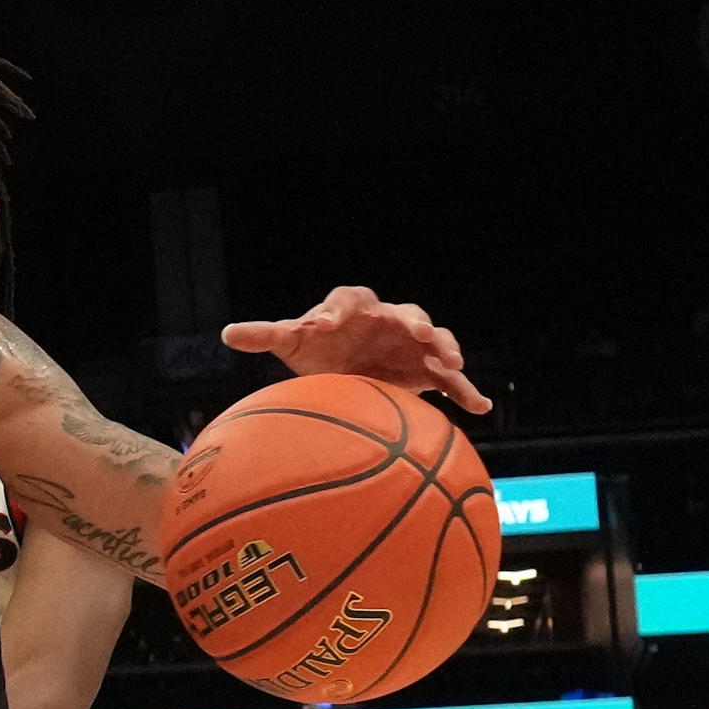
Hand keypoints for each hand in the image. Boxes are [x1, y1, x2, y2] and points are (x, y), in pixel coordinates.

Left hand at [223, 285, 492, 417]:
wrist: (349, 368)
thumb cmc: (319, 350)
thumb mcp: (293, 343)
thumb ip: (266, 334)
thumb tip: (227, 333)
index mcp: (351, 308)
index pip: (346, 300)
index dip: (336, 310)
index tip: (324, 324)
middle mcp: (387, 319)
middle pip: (404, 312)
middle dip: (411, 321)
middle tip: (415, 331)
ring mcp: (411, 344)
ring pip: (435, 340)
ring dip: (444, 348)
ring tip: (452, 362)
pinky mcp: (427, 371)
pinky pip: (451, 381)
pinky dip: (466, 392)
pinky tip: (481, 408)